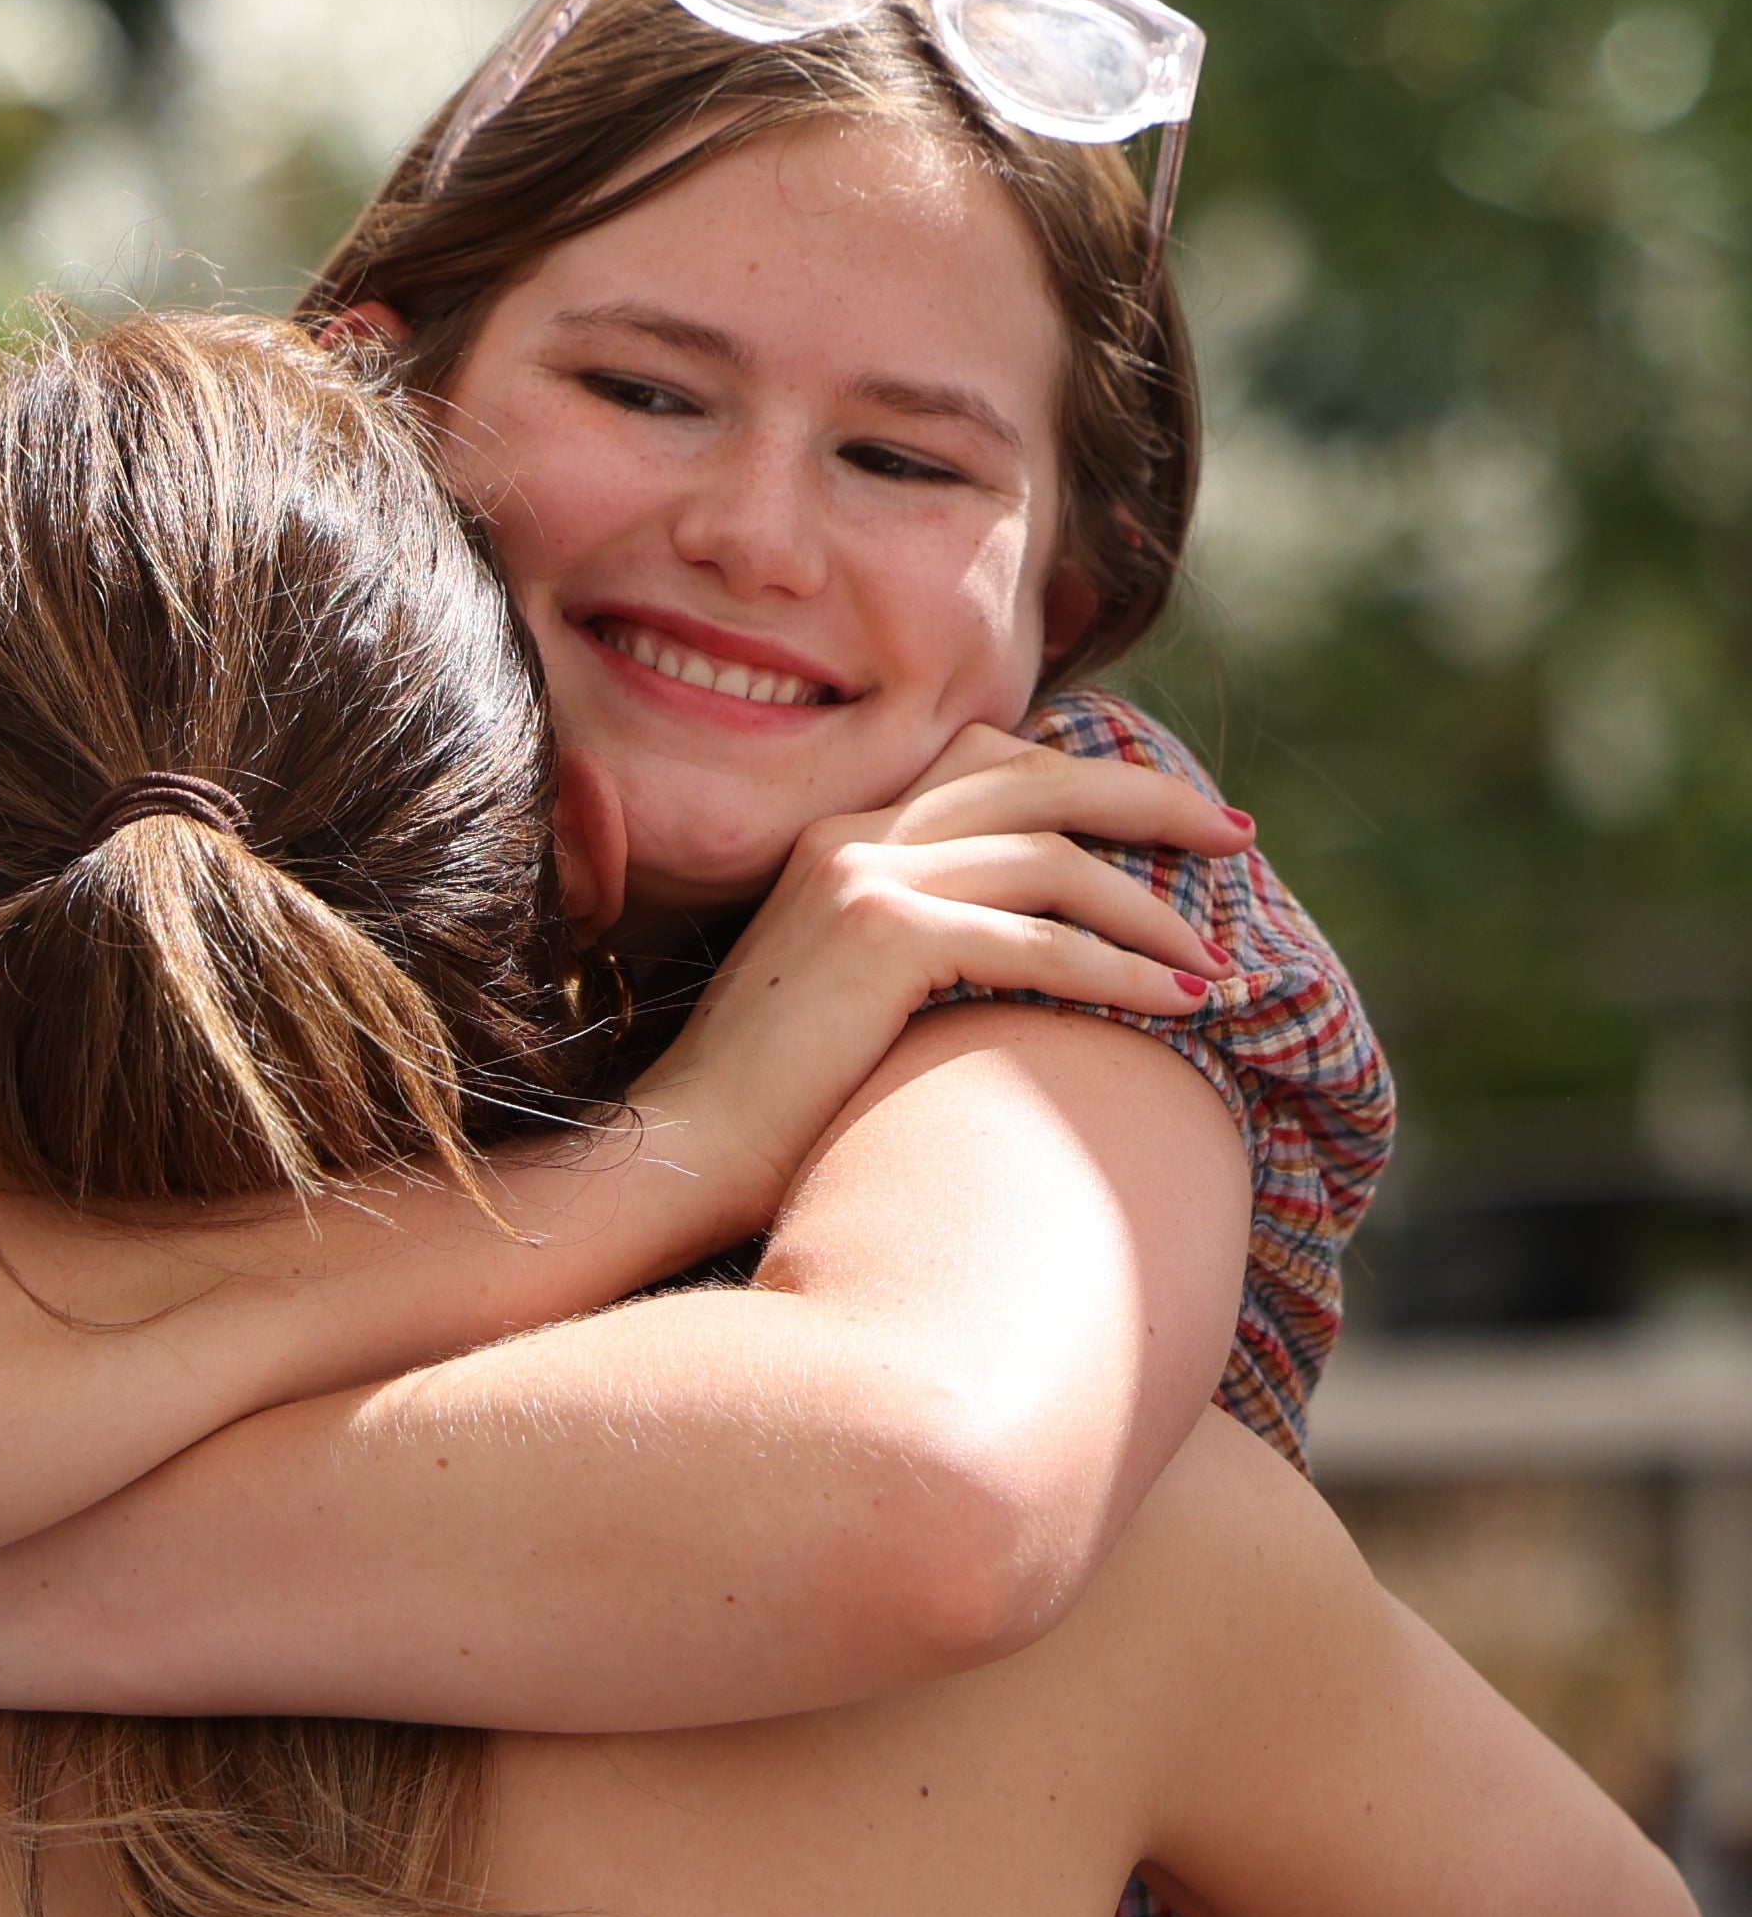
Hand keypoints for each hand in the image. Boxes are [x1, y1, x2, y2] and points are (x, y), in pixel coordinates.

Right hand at [638, 725, 1252, 1211]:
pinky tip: (1182, 1002)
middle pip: (1039, 777)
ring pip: (1054, 854)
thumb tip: (1014, 970)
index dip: (1084, 779)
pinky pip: (1042, 939)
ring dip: (1153, 904)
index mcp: (838, 839)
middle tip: (1237, 834)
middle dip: (1152, 801)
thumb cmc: (762, 1112)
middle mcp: (853, 838)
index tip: (1163, 818)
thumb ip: (916, 956)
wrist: (679, 1151)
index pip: (986, 764)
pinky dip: (1124, 969)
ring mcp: (865, 878)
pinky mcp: (885, 938)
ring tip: (1218, 956)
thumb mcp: (843, 1003)